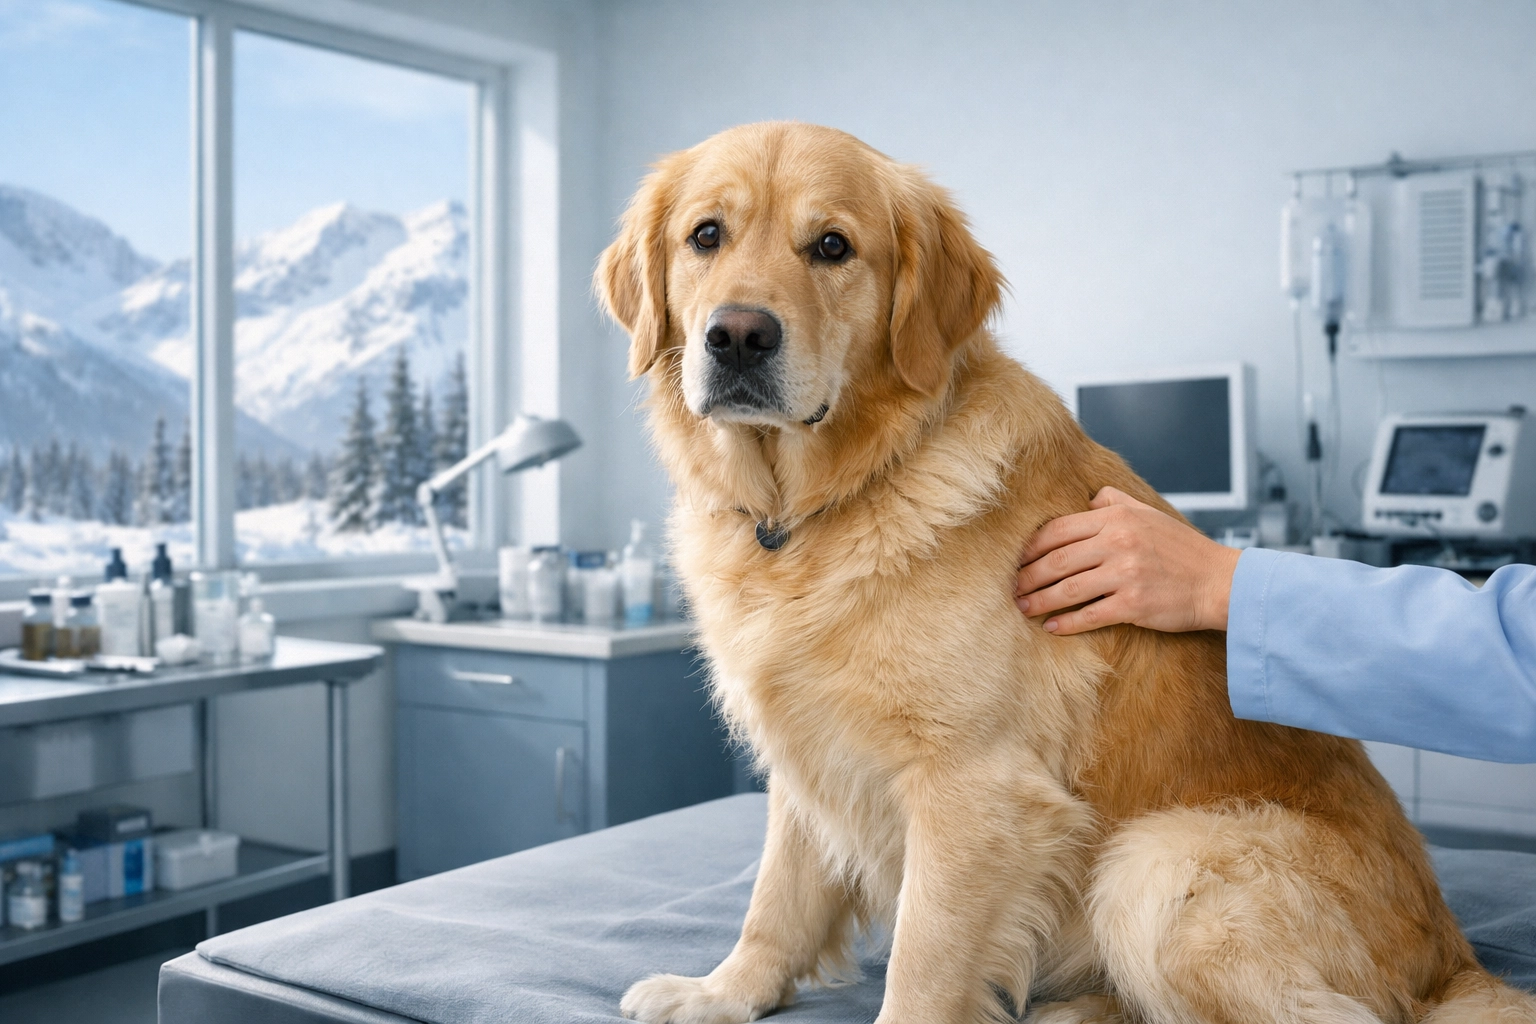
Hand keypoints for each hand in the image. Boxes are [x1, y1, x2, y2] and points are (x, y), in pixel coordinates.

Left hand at [1014, 487, 1240, 635]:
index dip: (1031, 547)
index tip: (1015, 560)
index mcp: (1117, 517)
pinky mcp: (1134, 604)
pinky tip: (1051, 627)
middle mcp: (1118, 542)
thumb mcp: (1150, 513)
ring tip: (1022, 608)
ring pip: (1066, 589)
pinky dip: (1066, 623)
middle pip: (1056, 560)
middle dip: (1027, 576)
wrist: (1220, 582)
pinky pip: (1089, 615)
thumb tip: (1087, 497)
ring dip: (1039, 601)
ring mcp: (1125, 574)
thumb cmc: (1182, 550)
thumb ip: (1116, 500)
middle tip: (1010, 588)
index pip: (1058, 530)